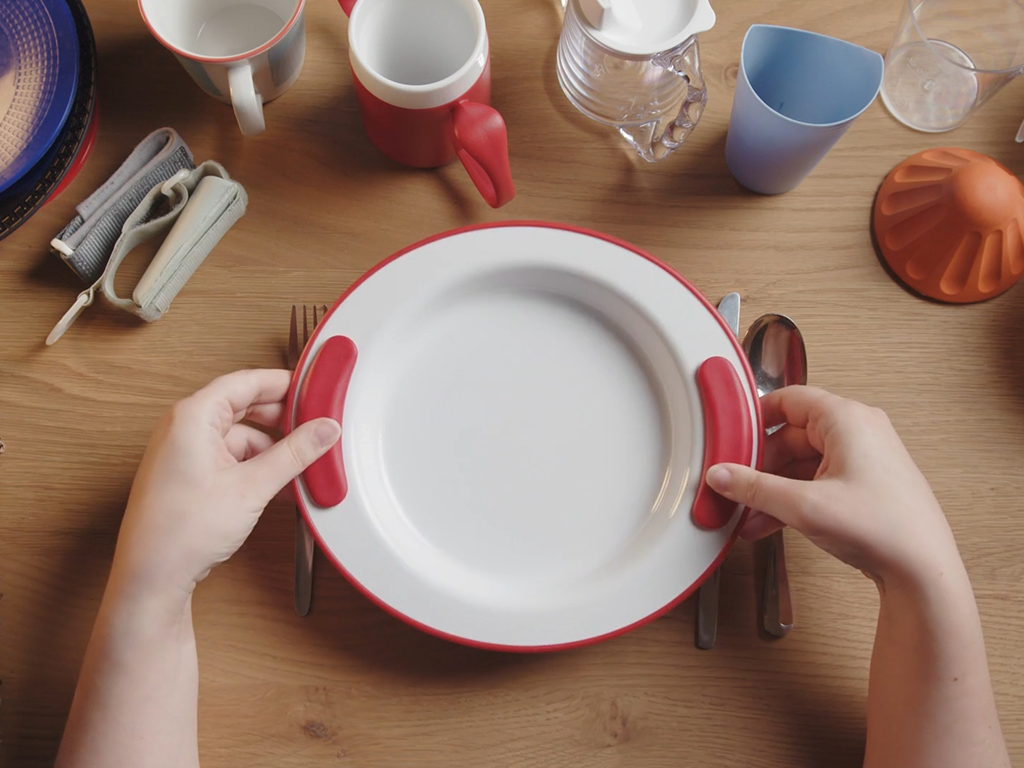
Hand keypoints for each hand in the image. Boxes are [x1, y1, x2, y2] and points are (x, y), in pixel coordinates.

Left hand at [109, 369, 339, 601]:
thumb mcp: (252, 487)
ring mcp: (185, 452)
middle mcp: (184, 428)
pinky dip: (257, 467)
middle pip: (244, 406)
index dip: (284, 384)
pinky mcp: (190, 475)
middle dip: (282, 419)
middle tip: (315, 428)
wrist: (152, 578)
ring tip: (301, 467)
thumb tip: (324, 429)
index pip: (246, 381)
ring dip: (272, 450)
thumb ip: (295, 453)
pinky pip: (231, 458)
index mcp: (192, 416)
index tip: (314, 390)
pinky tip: (280, 485)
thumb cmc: (181, 532)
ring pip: (241, 436)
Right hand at [706, 385, 961, 587]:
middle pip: (791, 436)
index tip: (730, 438)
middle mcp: (856, 432)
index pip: (789, 399)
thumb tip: (720, 474)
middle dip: (759, 466)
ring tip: (746, 515)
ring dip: (772, 489)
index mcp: (846, 419)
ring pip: (801, 464)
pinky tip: (767, 525)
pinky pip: (816, 482)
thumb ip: (754, 487)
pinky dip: (791, 499)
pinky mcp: (863, 485)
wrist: (923, 571)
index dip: (755, 418)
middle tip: (733, 486)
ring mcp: (862, 459)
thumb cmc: (882, 528)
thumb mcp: (803, 506)